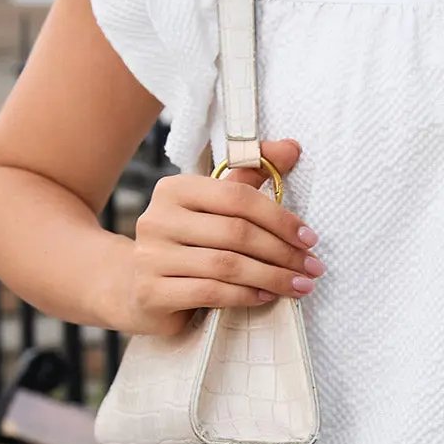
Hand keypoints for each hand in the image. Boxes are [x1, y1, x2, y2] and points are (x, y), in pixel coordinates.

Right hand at [123, 138, 324, 336]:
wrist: (132, 287)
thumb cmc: (186, 243)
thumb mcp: (214, 206)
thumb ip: (250, 175)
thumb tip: (292, 147)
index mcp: (175, 189)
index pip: (237, 197)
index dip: (279, 217)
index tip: (309, 238)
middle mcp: (158, 219)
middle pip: (236, 233)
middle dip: (283, 252)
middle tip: (312, 267)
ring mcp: (151, 257)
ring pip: (227, 265)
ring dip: (272, 277)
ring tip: (299, 284)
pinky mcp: (152, 292)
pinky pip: (211, 293)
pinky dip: (246, 295)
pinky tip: (266, 296)